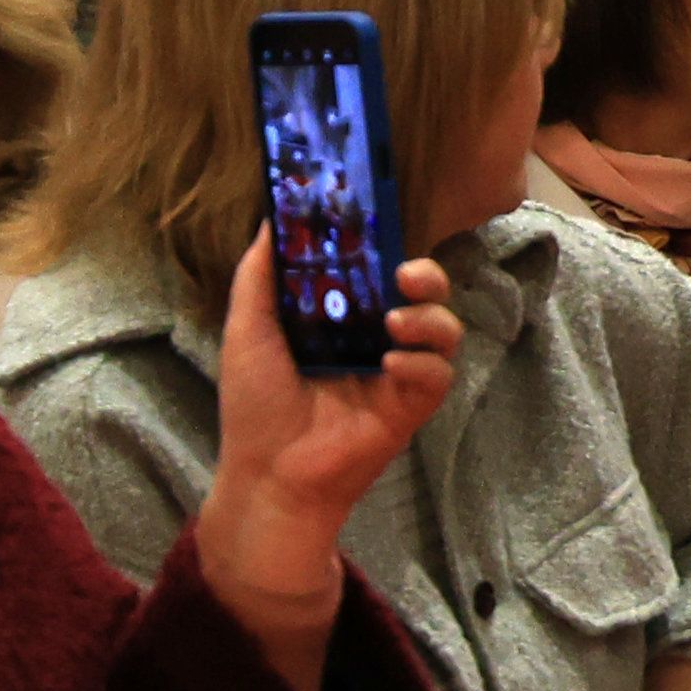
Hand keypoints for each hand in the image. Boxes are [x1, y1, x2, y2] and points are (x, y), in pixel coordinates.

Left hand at [194, 232, 458, 690]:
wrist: (268, 472)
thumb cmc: (255, 404)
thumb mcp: (247, 330)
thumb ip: (260, 276)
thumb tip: (270, 218)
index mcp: (341, 320)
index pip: (377, 273)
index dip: (387, 248)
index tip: (380, 227)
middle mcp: (376, 341)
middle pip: (424, 296)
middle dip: (428, 277)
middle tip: (406, 275)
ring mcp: (398, 375)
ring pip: (444, 331)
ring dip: (429, 318)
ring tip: (395, 323)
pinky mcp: (412, 408)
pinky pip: (438, 375)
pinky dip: (422, 364)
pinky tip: (392, 367)